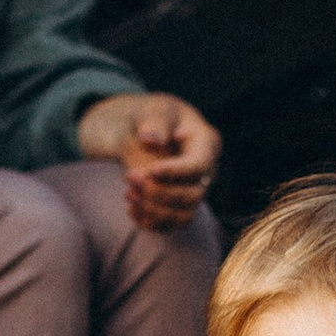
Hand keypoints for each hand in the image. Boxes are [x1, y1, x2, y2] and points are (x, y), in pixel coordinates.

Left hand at [76, 88, 222, 232]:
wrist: (145, 132)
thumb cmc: (154, 117)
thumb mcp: (154, 110)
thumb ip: (154, 121)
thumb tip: (150, 138)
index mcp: (206, 143)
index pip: (199, 165)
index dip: (175, 172)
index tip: (149, 171)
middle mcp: (206, 172)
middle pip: (194, 195)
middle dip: (160, 192)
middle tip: (129, 177)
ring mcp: (194, 191)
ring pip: (184, 215)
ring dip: (154, 211)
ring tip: (128, 194)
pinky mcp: (180, 207)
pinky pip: (172, 225)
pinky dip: (151, 222)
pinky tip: (131, 208)